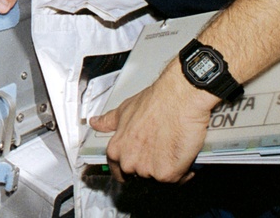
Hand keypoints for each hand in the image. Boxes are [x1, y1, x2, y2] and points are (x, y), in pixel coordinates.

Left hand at [88, 63, 216, 182]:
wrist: (177, 100)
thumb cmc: (153, 103)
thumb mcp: (124, 110)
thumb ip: (109, 121)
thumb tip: (95, 123)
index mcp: (116, 149)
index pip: (118, 171)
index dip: (128, 170)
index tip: (136, 167)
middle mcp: (129, 162)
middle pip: (140, 175)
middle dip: (150, 165)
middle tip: (160, 148)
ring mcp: (148, 170)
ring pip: (159, 177)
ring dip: (166, 167)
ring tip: (172, 147)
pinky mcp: (167, 174)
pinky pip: (177, 179)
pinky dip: (183, 171)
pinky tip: (184, 155)